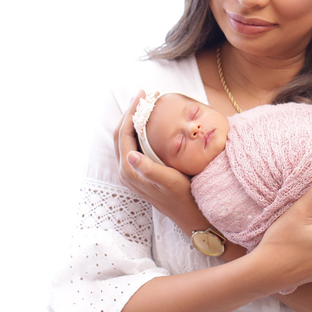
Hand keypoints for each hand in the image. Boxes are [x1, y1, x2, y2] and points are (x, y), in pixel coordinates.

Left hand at [114, 91, 203, 228]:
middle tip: (143, 96)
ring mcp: (131, 172)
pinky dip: (138, 131)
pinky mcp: (139, 173)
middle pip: (121, 134)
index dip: (131, 112)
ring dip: (133, 121)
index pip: (124, 134)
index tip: (142, 95)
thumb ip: (149, 169)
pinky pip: (132, 146)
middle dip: (130, 113)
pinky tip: (150, 125)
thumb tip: (130, 155)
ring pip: (126, 140)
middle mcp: (126, 171)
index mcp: (129, 171)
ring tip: (146, 106)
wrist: (190, 216)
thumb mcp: (169, 182)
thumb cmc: (184, 198)